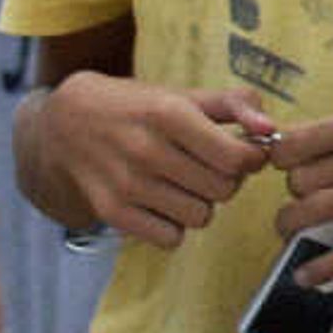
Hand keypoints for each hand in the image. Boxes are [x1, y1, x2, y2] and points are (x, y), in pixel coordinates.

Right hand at [30, 72, 276, 248]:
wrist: (60, 126)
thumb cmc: (134, 108)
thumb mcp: (181, 94)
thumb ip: (234, 105)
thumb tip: (272, 130)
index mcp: (168, 114)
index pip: (237, 158)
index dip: (251, 159)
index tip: (242, 152)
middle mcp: (146, 150)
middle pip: (223, 190)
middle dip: (226, 180)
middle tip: (208, 166)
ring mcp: (126, 185)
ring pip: (201, 217)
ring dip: (200, 203)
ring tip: (182, 182)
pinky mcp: (111, 213)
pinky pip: (171, 239)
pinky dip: (173, 225)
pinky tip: (161, 202)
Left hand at [269, 105, 332, 283]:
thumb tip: (299, 145)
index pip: (299, 141)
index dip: (281, 157)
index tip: (285, 165)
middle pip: (301, 179)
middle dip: (294, 191)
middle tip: (303, 197)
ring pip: (314, 212)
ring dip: (293, 226)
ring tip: (292, 230)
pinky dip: (321, 268)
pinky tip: (307, 274)